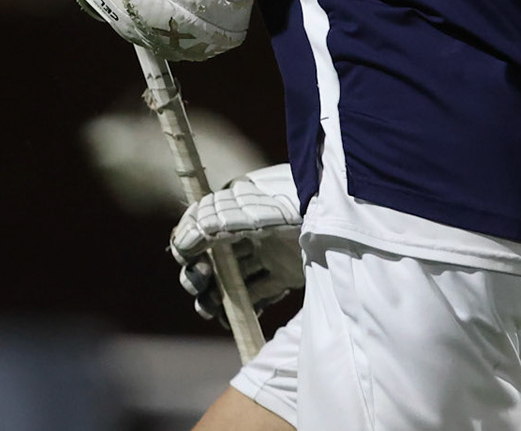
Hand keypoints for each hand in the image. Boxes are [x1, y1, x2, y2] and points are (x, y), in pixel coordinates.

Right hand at [169, 163, 303, 323]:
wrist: (341, 213)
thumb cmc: (292, 203)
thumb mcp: (248, 211)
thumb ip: (210, 226)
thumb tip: (179, 243)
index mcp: (237, 208)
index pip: (199, 230)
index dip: (188, 247)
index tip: (187, 260)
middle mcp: (250, 231)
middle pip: (214, 260)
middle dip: (200, 277)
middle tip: (202, 287)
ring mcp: (269, 253)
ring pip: (234, 281)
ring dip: (219, 298)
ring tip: (215, 311)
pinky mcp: (287, 273)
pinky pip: (261, 294)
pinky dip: (247, 308)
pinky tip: (239, 318)